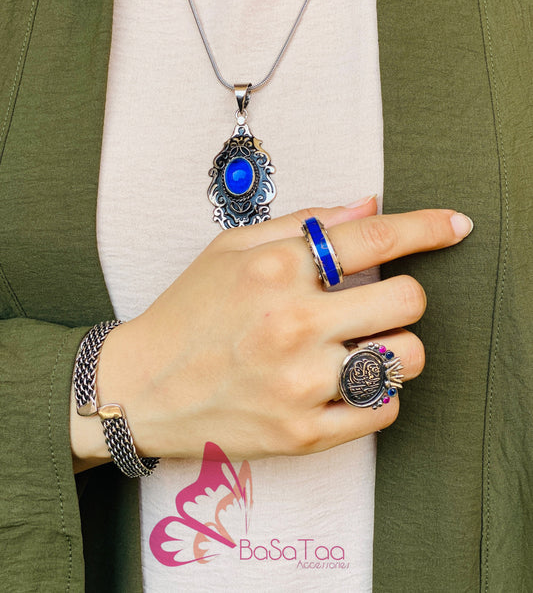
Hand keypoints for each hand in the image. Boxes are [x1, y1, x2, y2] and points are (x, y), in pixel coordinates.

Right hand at [70, 197, 472, 468]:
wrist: (141, 387)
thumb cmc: (187, 311)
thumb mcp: (231, 248)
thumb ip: (303, 222)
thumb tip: (368, 205)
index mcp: (276, 269)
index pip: (376, 239)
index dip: (427, 226)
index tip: (455, 226)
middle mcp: (293, 324)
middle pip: (409, 300)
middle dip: (404, 294)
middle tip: (376, 302)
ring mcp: (300, 383)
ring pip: (407, 358)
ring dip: (396, 345)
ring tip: (360, 344)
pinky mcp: (302, 433)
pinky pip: (384, 410)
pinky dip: (378, 392)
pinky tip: (347, 380)